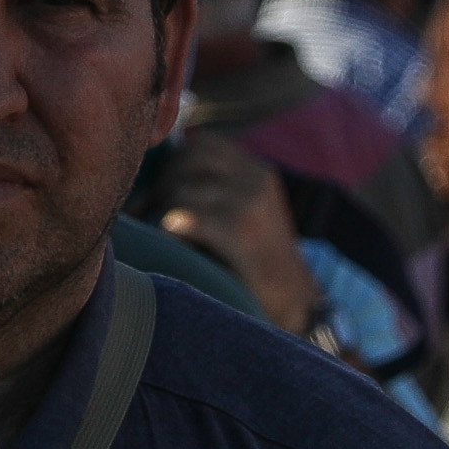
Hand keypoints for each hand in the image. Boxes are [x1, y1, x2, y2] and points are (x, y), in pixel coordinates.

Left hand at [154, 138, 315, 337]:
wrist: (293, 304)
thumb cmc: (256, 262)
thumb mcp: (247, 213)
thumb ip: (215, 188)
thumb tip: (154, 180)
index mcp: (256, 171)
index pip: (202, 144)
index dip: (175, 163)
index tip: (164, 192)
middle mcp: (255, 178)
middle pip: (187, 160)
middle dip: (165, 184)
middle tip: (155, 214)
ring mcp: (249, 202)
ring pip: (182, 189)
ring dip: (165, 210)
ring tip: (167, 233)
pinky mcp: (240, 230)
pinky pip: (185, 216)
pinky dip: (171, 228)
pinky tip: (172, 241)